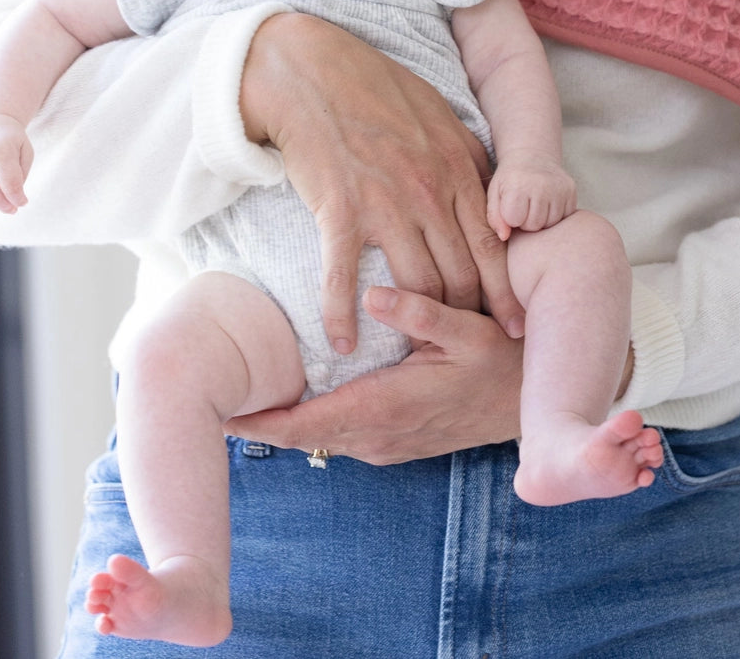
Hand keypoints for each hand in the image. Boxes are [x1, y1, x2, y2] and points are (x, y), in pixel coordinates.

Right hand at [0, 113, 32, 213]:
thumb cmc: (12, 140)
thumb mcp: (25, 151)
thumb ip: (21, 175)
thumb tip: (14, 199)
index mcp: (2, 152)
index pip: (10, 185)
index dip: (18, 199)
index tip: (23, 203)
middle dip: (5, 206)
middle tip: (13, 209)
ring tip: (1, 196)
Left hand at [225, 287, 525, 462]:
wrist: (527, 404)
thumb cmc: (498, 361)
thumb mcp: (467, 330)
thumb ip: (420, 313)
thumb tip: (376, 294)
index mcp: (387, 408)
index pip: (307, 425)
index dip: (260, 421)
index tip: (218, 413)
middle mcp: (379, 436)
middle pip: (303, 437)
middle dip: (260, 423)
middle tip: (211, 401)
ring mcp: (386, 445)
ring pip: (319, 440)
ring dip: (283, 425)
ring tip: (244, 399)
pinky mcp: (393, 443)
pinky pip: (339, 437)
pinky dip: (310, 424)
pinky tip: (295, 400)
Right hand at [241, 14, 525, 354]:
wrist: (313, 72)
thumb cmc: (377, 90)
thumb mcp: (441, 118)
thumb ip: (469, 161)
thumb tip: (493, 198)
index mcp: (459, 169)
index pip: (494, 246)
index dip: (506, 292)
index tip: (513, 325)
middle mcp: (430, 192)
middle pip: (461, 275)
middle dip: (469, 317)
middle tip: (468, 349)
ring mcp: (386, 204)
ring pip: (417, 284)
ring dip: (416, 323)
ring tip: (414, 349)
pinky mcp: (340, 211)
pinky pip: (344, 279)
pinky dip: (342, 317)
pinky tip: (342, 344)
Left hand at [486, 156, 577, 239]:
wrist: (531, 155)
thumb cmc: (509, 179)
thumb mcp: (494, 194)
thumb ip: (495, 217)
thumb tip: (504, 237)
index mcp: (518, 185)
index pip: (514, 220)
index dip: (511, 217)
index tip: (510, 206)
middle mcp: (541, 185)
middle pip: (534, 225)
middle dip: (527, 221)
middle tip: (524, 206)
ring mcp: (559, 187)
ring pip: (550, 224)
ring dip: (542, 219)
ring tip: (535, 205)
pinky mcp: (571, 190)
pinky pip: (564, 217)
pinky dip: (555, 214)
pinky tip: (547, 202)